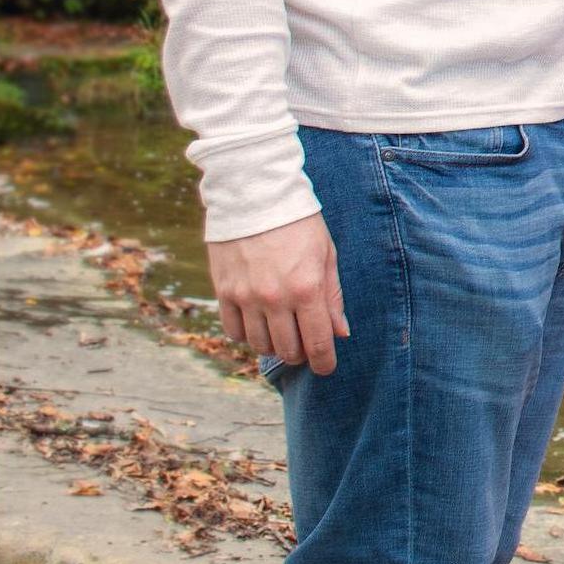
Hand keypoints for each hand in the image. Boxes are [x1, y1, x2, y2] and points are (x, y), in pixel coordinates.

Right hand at [209, 212, 348, 376]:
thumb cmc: (299, 223)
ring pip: (260, 345)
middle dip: (301, 355)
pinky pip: (233, 331)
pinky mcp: (224, 292)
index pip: (317, 342)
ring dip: (274, 347)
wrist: (255, 195)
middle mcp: (275, 298)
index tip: (326, 368)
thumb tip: (340, 333)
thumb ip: (333, 296)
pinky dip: (247, 336)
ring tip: (283, 334)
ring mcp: (246, 297)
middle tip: (306, 347)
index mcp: (307, 289)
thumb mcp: (326, 255)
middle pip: (287, 350)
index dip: (324, 362)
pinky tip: (258, 324)